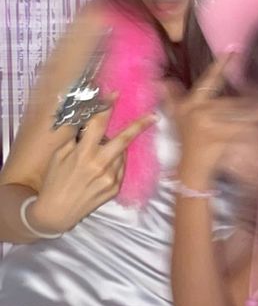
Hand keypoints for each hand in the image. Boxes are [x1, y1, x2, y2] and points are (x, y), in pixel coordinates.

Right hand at [31, 103, 156, 232]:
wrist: (57, 212)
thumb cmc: (55, 180)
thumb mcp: (59, 155)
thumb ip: (75, 137)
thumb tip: (87, 118)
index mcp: (83, 154)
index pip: (98, 124)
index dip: (107, 107)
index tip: (116, 93)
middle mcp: (100, 165)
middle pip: (124, 139)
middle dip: (139, 126)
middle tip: (154, 116)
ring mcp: (110, 178)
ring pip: (121, 154)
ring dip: (115, 148)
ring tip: (98, 155)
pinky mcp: (116, 188)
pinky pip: (120, 168)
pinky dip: (115, 162)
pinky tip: (101, 169)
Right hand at [163, 58, 257, 188]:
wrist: (191, 169)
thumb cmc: (188, 141)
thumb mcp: (176, 117)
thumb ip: (170, 97)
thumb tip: (160, 79)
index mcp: (191, 103)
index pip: (209, 80)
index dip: (221, 64)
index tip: (234, 49)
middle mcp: (198, 109)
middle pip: (232, 101)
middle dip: (252, 101)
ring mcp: (208, 123)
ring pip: (240, 113)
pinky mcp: (219, 135)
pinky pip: (243, 127)